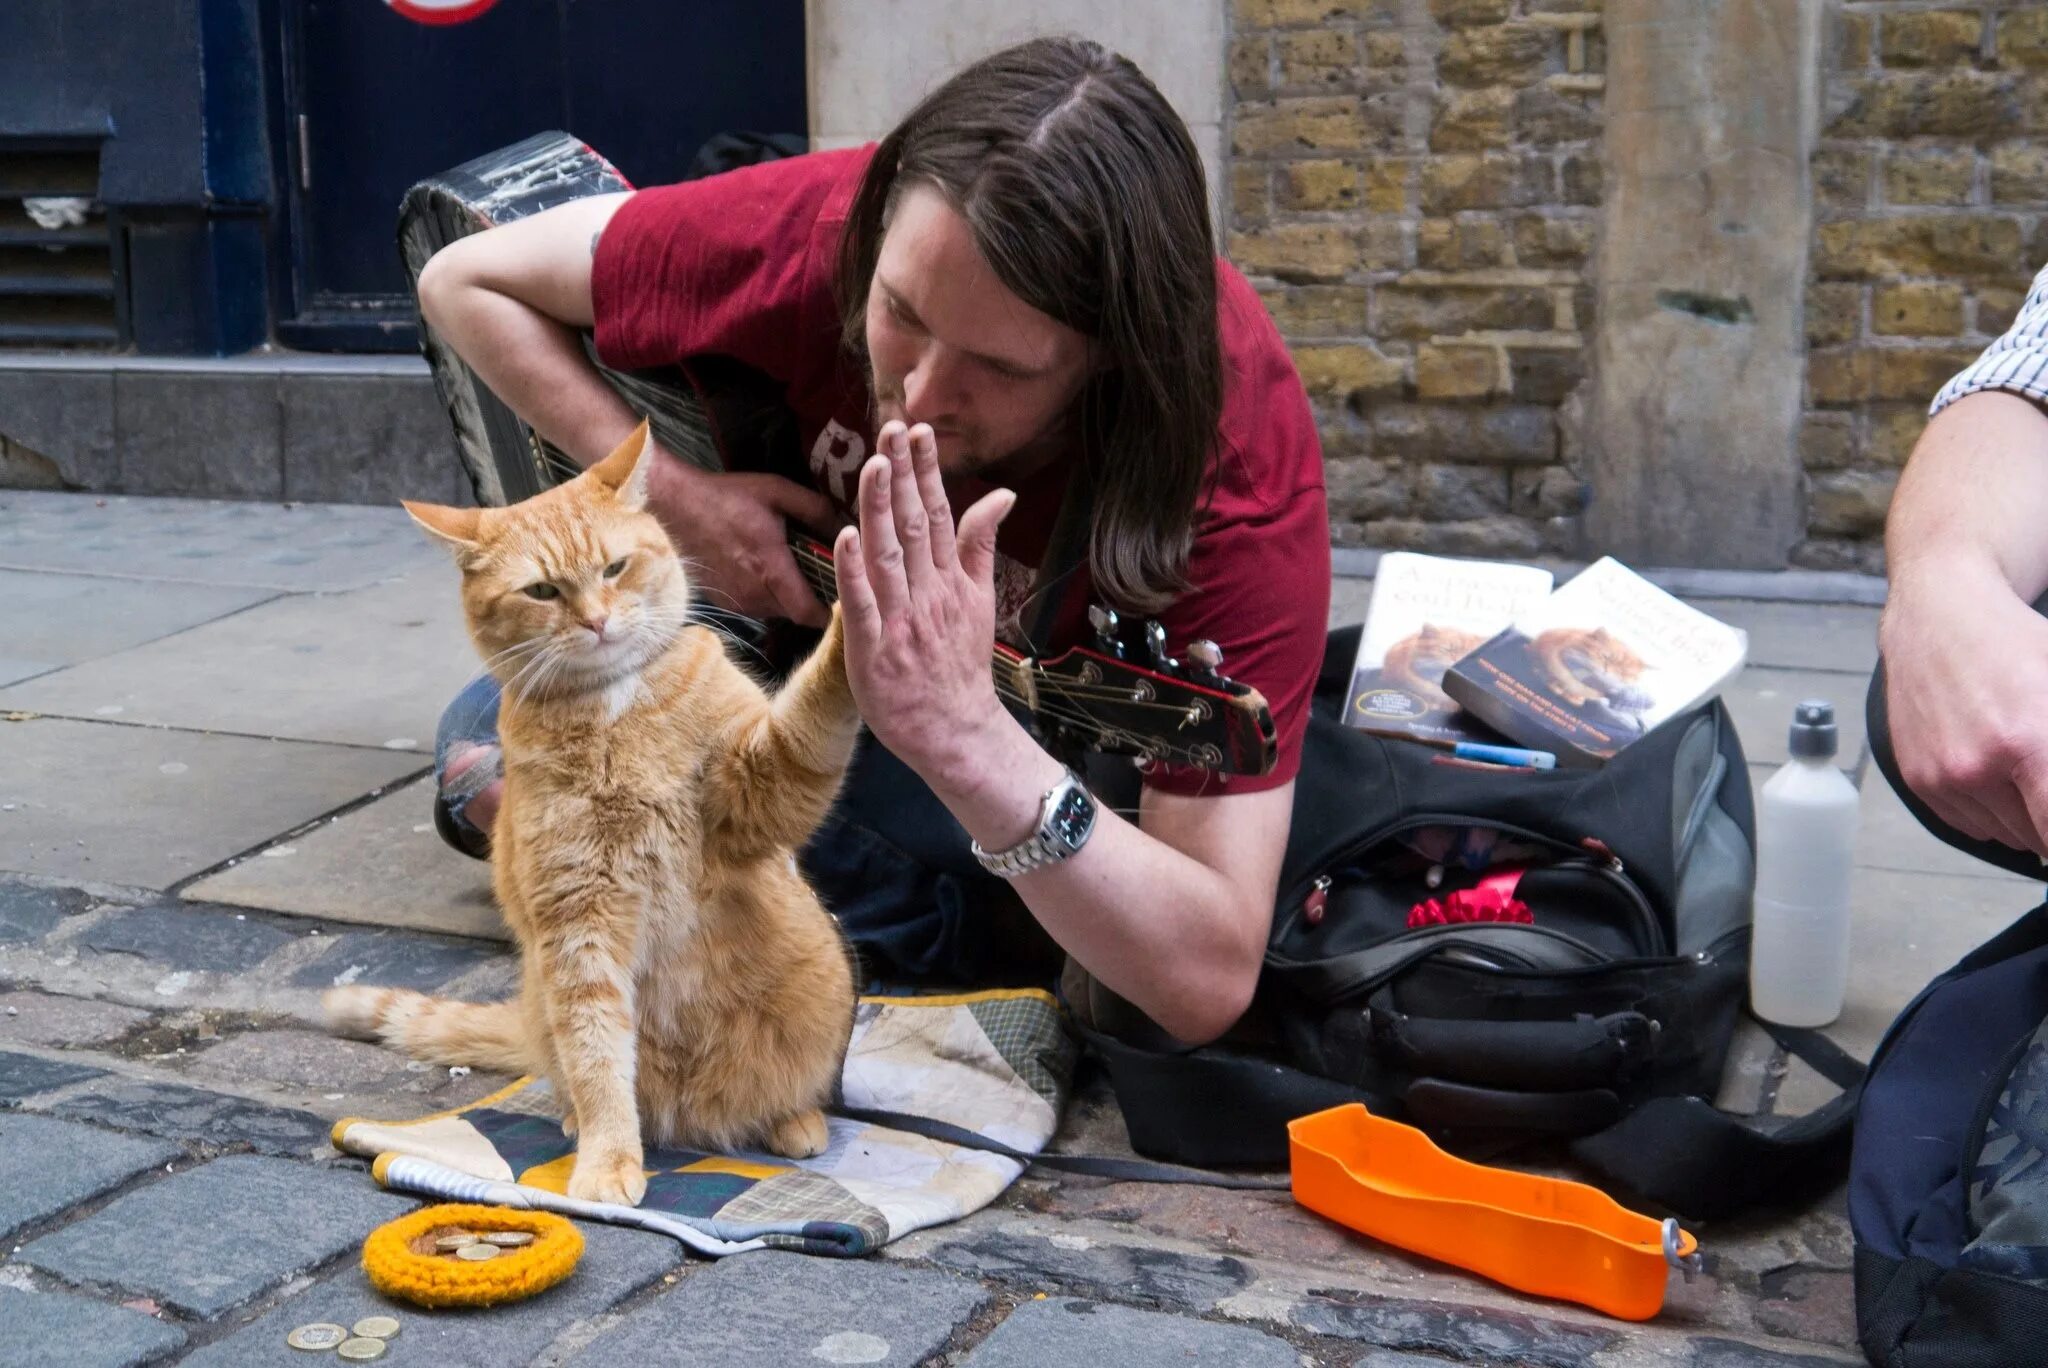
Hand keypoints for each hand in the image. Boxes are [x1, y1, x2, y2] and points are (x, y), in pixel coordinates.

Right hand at [644, 445, 838, 626]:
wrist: (675, 507)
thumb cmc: (729, 497)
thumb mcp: (778, 491)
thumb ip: (816, 510)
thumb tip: (847, 529)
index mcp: (771, 569)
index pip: (809, 614)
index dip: (828, 611)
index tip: (838, 595)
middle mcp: (754, 595)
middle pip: (796, 613)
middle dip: (809, 597)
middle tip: (814, 571)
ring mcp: (736, 602)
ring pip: (776, 611)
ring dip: (786, 595)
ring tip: (785, 565)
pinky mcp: (724, 603)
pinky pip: (756, 607)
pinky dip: (764, 593)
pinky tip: (760, 568)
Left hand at [833, 421, 1014, 778]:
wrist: (955, 731)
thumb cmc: (960, 666)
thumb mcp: (980, 600)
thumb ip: (981, 544)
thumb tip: (1001, 494)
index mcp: (950, 580)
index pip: (938, 514)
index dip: (927, 471)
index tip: (918, 430)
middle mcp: (928, 595)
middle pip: (913, 525)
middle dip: (903, 474)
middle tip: (892, 428)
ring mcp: (901, 622)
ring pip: (888, 556)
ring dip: (881, 510)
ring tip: (875, 466)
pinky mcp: (873, 651)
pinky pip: (861, 605)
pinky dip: (853, 572)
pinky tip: (846, 536)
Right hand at [1881, 561, 2047, 857]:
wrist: (1939, 617)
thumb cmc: (2013, 644)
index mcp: (2028, 741)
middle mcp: (1978, 766)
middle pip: (2038, 839)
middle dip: (2047, 814)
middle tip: (2043, 776)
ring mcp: (1942, 776)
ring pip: (2006, 835)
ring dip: (2023, 814)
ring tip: (2025, 768)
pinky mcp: (1918, 778)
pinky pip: (1970, 824)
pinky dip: (1991, 811)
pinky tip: (1996, 772)